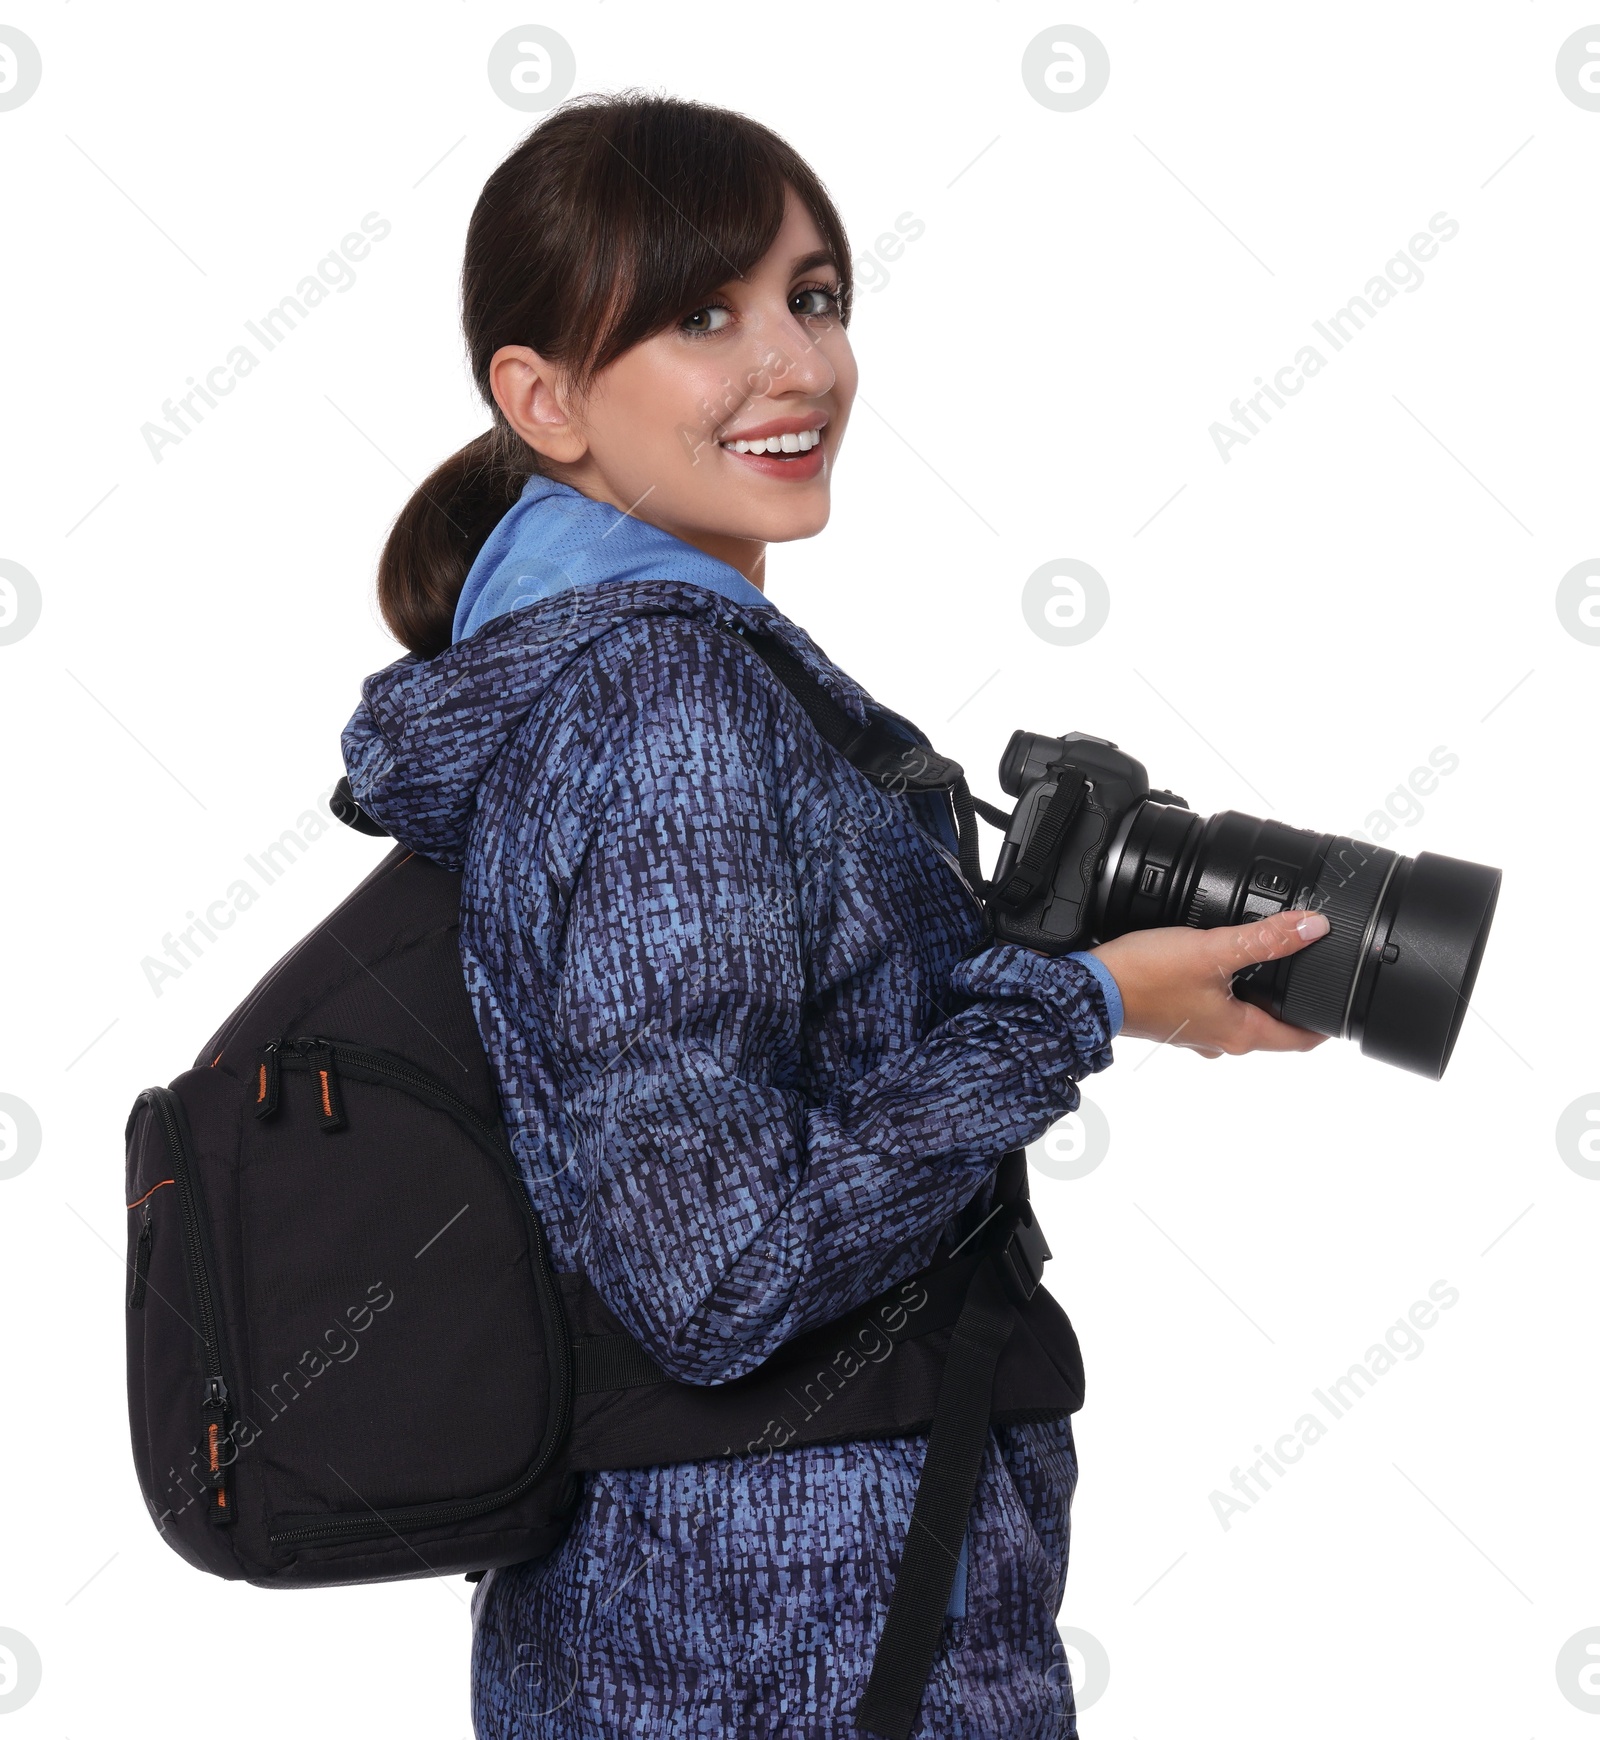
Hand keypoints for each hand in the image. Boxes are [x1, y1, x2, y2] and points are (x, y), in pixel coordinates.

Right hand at [1089, 909, 1332, 1059]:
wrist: (1089, 990)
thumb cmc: (1146, 978)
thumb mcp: (1212, 950)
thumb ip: (1265, 939)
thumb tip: (1312, 928)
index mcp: (1240, 1033)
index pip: (1301, 1040)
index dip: (1324, 1023)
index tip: (1340, 1004)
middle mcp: (1220, 1040)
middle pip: (1271, 1026)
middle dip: (1287, 1000)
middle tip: (1303, 968)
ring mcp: (1195, 1033)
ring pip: (1239, 1017)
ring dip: (1252, 995)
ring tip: (1259, 960)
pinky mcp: (1174, 1020)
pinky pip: (1211, 1009)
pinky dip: (1222, 991)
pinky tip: (1212, 964)